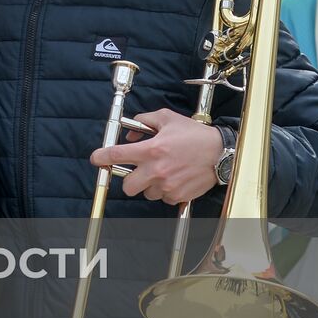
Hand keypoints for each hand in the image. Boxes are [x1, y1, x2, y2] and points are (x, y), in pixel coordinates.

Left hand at [90, 109, 222, 204]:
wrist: (222, 153)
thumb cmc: (195, 135)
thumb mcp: (167, 118)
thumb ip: (144, 121)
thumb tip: (130, 134)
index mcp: (151, 150)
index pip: (117, 155)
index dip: (101, 157)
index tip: (96, 159)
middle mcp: (157, 170)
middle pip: (127, 186)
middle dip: (129, 179)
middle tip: (138, 171)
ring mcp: (167, 185)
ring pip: (146, 193)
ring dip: (149, 185)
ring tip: (163, 172)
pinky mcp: (178, 196)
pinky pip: (163, 198)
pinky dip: (165, 191)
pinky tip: (174, 179)